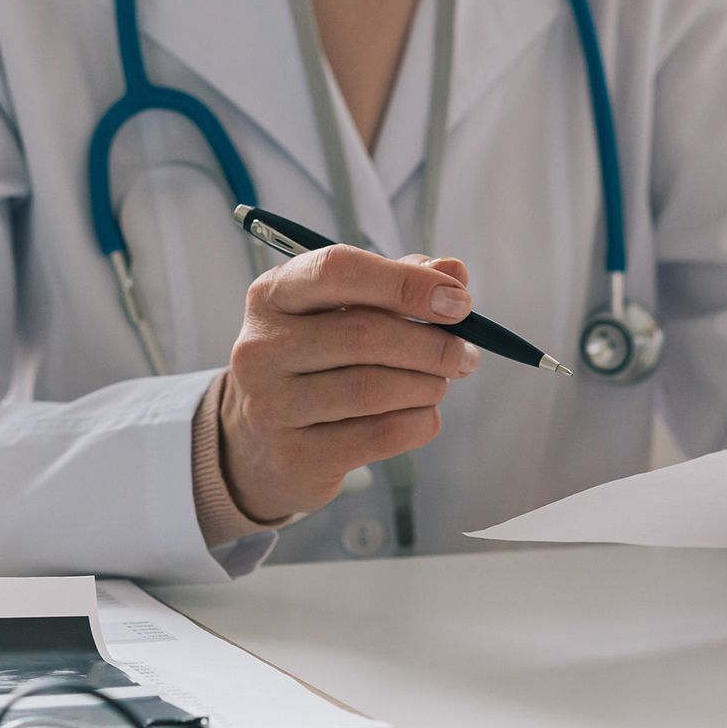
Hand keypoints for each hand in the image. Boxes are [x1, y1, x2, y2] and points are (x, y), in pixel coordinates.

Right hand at [220, 248, 479, 521]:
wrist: (263, 445)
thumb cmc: (319, 363)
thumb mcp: (346, 312)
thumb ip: (401, 284)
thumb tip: (455, 271)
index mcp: (273, 295)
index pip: (339, 271)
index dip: (406, 283)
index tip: (458, 301)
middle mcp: (260, 347)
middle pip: (365, 335)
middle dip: (432, 345)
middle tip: (465, 354)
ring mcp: (270, 405)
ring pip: (374, 388)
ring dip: (428, 385)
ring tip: (440, 384)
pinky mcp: (295, 456)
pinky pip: (381, 434)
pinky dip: (420, 421)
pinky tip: (424, 414)